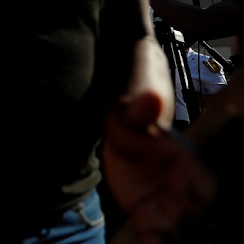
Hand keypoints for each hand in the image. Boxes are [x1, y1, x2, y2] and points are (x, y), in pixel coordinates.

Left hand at [102, 91, 215, 243]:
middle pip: (201, 220)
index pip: (209, 189)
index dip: (207, 199)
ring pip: (182, 233)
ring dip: (179, 241)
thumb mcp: (133, 113)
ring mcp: (168, 206)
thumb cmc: (132, 120)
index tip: (201, 208)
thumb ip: (143, 109)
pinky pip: (155, 239)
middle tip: (186, 234)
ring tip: (168, 242)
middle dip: (199, 232)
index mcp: (188, 164)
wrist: (117, 133)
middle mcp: (184, 190)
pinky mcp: (148, 217)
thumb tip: (151, 97)